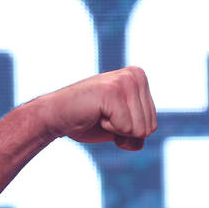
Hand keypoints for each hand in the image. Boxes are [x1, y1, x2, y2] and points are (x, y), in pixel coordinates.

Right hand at [34, 67, 156, 150]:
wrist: (56, 117)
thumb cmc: (89, 121)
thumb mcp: (123, 128)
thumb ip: (141, 129)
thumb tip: (148, 132)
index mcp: (140, 79)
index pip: (152, 125)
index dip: (130, 132)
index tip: (111, 117)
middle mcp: (136, 75)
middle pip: (149, 128)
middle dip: (125, 132)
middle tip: (104, 117)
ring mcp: (125, 81)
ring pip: (140, 130)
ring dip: (117, 130)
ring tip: (100, 114)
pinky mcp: (113, 91)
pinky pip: (126, 128)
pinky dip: (109, 129)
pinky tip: (96, 114)